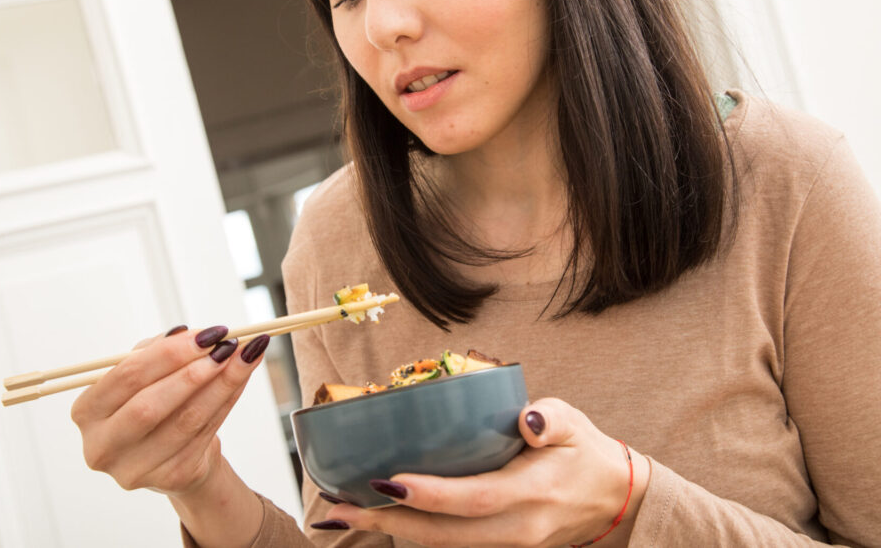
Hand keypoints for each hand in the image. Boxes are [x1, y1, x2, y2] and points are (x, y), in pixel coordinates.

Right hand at [70, 325, 270, 499]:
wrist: (175, 452)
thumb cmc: (154, 402)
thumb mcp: (148, 373)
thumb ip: (160, 350)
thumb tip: (190, 334)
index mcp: (87, 412)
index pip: (126, 376)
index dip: (168, 353)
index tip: (205, 335)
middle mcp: (102, 446)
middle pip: (149, 406)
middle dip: (192, 372)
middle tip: (225, 346)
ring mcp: (134, 469)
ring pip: (185, 420)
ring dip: (220, 383)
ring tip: (243, 356)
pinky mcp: (170, 478)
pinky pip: (204, 433)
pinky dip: (227, 400)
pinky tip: (241, 379)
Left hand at [316, 398, 649, 547]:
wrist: (616, 500)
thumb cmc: (586, 453)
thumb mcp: (575, 424)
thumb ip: (551, 418)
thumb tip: (527, 420)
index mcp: (532, 495)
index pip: (474, 499)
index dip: (431, 495)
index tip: (388, 482)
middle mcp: (516, 529)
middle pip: (444, 535)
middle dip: (388, 523)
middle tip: (338, 509)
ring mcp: (508, 544)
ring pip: (443, 546)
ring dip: (392, 532)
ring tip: (344, 513)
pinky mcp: (501, 547)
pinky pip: (451, 545)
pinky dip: (413, 533)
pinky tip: (380, 517)